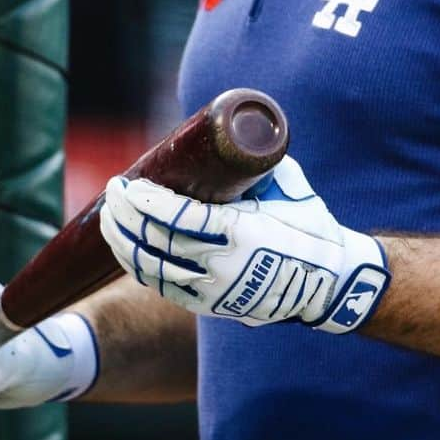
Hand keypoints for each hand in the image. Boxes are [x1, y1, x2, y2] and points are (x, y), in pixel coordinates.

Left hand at [99, 156, 389, 333]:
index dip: (145, 201)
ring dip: (124, 243)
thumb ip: (254, 163)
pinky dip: (140, 267)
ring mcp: (215, 291)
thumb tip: (224, 132)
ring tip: (110, 218)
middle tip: (113, 192)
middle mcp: (224, 266)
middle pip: (158, 241)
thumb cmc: (308, 224)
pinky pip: (164, 288)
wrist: (328, 281)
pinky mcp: (211, 307)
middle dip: (126, 217)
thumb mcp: (287, 186)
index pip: (178, 217)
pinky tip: (126, 248)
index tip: (127, 182)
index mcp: (242, 232)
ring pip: (153, 269)